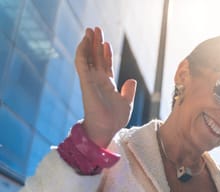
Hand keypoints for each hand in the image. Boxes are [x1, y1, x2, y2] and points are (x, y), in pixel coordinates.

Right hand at [74, 27, 136, 146]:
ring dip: (88, 43)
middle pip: (95, 57)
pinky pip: (82, 64)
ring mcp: (91, 80)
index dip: (106, 53)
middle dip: (95, 43)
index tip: (106, 43)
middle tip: (96, 29)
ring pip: (88, 57)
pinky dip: (82, 52)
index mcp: (107, 84)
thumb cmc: (114, 119)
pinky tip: (85, 42)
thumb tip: (131, 80)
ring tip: (90, 30)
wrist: (106, 128)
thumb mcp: (126, 103)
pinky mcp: (86, 82)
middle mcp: (97, 80)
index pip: (105, 65)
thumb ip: (128, 91)